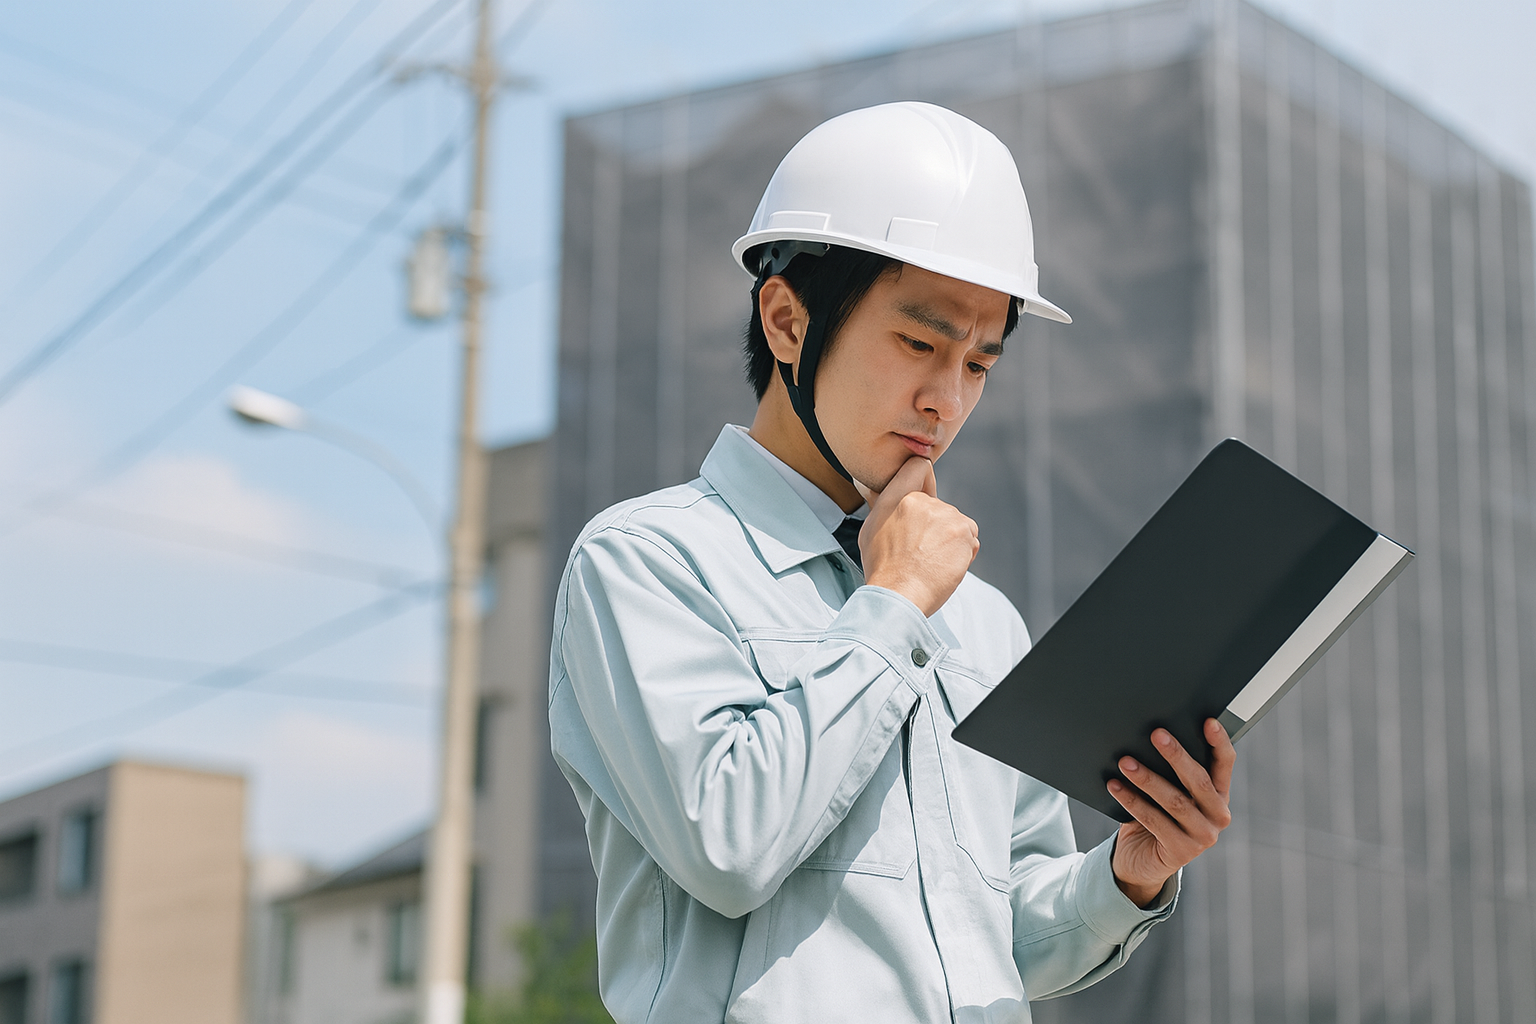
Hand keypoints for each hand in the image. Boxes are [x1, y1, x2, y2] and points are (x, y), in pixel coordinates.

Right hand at [859, 456, 978, 616]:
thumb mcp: (870, 529)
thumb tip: (891, 494)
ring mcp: (947, 514)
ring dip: (950, 541)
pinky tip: (945, 566)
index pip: (919, 467)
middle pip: (940, 507)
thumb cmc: (882, 568)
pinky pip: (970, 538)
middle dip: (934, 526)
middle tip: (920, 552)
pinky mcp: (965, 531)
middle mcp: (924, 500)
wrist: (899, 594)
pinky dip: (963, 552)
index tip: (923, 494)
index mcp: (899, 496)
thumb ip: (885, 505)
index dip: (924, 480)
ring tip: (931, 562)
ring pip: (956, 524)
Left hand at [1107, 718, 1235, 907]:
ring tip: (1125, 761)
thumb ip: (1169, 773)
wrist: (1142, 861)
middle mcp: (1217, 815)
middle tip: (1156, 734)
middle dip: (1176, 755)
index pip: (1225, 764)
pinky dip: (1131, 801)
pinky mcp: (1182, 851)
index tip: (1208, 722)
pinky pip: (1153, 820)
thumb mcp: (1168, 792)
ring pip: (1174, 801)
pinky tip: (1115, 785)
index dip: (1219, 742)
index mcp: (1218, 795)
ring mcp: (1203, 836)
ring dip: (1147, 778)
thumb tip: (1150, 738)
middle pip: (1198, 780)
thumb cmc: (1155, 816)